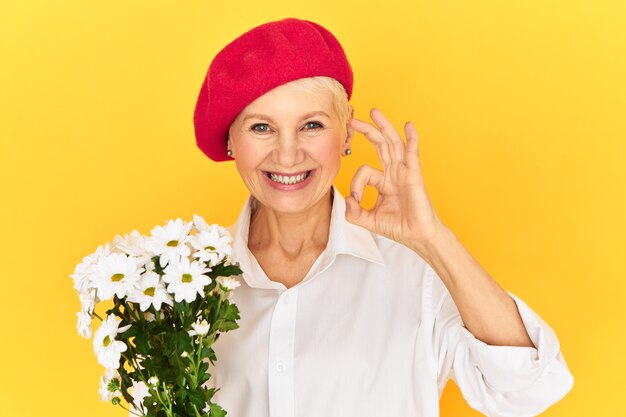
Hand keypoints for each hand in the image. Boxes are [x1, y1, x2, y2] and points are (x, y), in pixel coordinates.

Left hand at [345, 108, 446, 253]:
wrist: (418, 237)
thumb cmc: (399, 228)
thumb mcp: (369, 220)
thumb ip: (353, 213)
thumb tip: (347, 198)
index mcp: (383, 181)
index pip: (364, 170)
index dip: (356, 183)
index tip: (356, 199)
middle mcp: (394, 173)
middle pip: (380, 145)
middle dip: (367, 131)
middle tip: (353, 120)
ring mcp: (404, 172)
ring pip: (393, 143)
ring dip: (384, 126)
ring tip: (374, 112)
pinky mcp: (414, 175)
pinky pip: (412, 153)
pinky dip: (411, 138)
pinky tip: (408, 126)